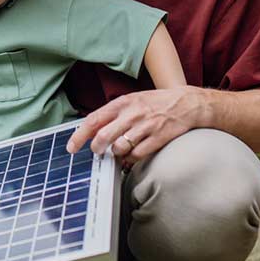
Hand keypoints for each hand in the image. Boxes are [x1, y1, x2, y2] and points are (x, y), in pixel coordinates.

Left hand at [66, 87, 208, 164]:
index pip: (93, 120)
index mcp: (122, 103)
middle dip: (96, 149)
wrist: (188, 103)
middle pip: (103, 137)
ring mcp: (145, 126)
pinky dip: (130, 160)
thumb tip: (93, 129)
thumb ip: (114, 114)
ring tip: (120, 151)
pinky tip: (132, 155)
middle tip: (97, 152)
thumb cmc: (156, 103)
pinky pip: (136, 155)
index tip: (71, 147)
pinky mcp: (158, 138)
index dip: (79, 136)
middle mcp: (132, 114)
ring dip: (116, 154)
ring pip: (119, 148)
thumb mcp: (133, 101)